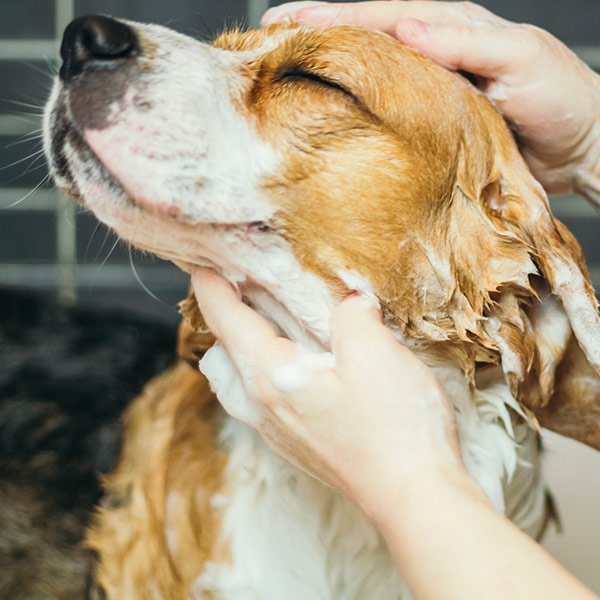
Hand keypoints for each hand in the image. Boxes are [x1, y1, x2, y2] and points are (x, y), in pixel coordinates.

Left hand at [192, 267, 464, 518]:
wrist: (414, 498)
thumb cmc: (394, 429)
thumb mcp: (375, 352)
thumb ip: (351, 315)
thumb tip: (349, 303)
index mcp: (270, 378)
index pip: (226, 321)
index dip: (211, 287)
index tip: (204, 264)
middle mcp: (264, 408)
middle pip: (220, 356)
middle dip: (223, 318)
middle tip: (243, 289)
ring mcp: (279, 431)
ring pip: (236, 383)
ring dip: (241, 350)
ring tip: (267, 326)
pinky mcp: (299, 445)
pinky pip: (260, 401)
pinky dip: (263, 372)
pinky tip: (300, 365)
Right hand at [263, 1, 599, 200]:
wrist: (581, 146)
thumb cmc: (562, 99)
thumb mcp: (521, 59)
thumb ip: (465, 43)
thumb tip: (406, 28)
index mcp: (453, 29)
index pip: (383, 15)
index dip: (335, 16)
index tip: (289, 19)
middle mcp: (435, 53)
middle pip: (367, 35)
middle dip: (318, 30)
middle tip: (270, 31)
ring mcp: (430, 87)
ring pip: (371, 69)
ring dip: (330, 62)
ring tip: (287, 59)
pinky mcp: (432, 121)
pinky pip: (386, 106)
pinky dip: (356, 101)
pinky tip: (331, 104)